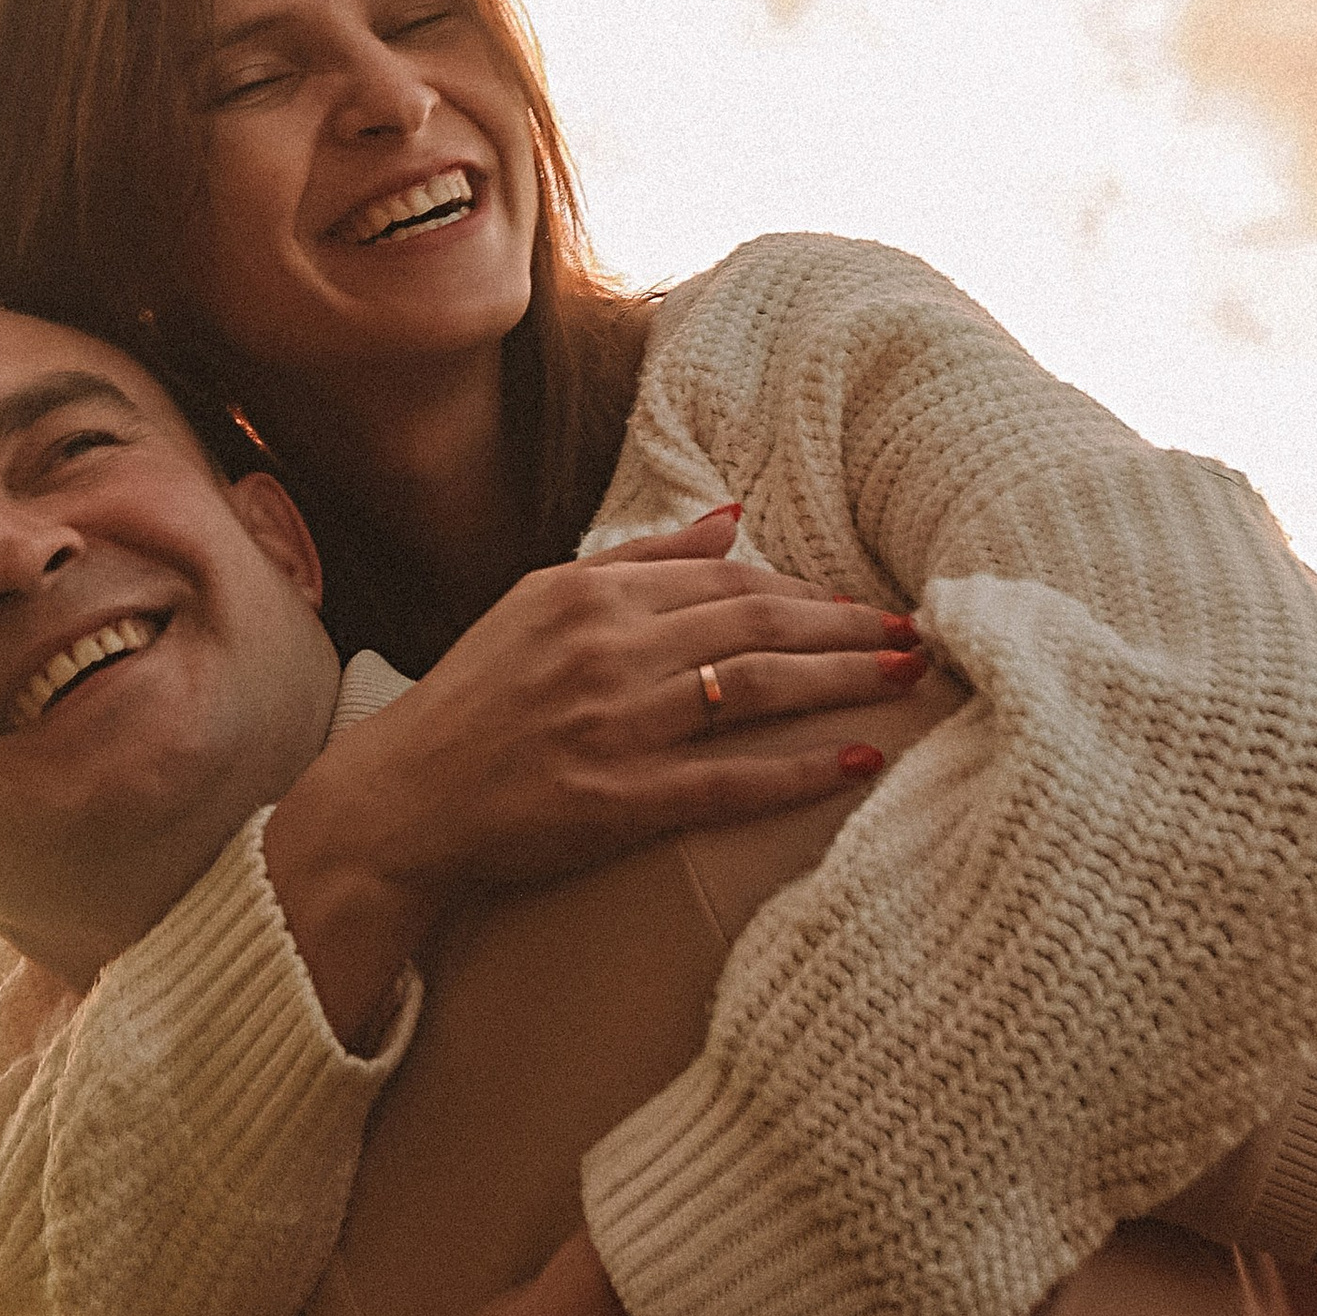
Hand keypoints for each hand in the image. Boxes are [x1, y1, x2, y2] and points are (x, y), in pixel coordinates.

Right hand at [265, 509, 937, 1042]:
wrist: (402, 798)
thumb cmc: (475, 699)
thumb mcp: (541, 602)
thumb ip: (641, 559)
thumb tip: (733, 517)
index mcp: (587, 593)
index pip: (725, 579)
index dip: (805, 591)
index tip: (860, 605)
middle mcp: (605, 648)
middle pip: (755, 624)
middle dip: (845, 628)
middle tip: (914, 635)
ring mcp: (614, 724)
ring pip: (756, 688)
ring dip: (843, 681)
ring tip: (904, 679)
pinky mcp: (618, 799)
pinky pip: (731, 780)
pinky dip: (801, 769)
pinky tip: (859, 761)